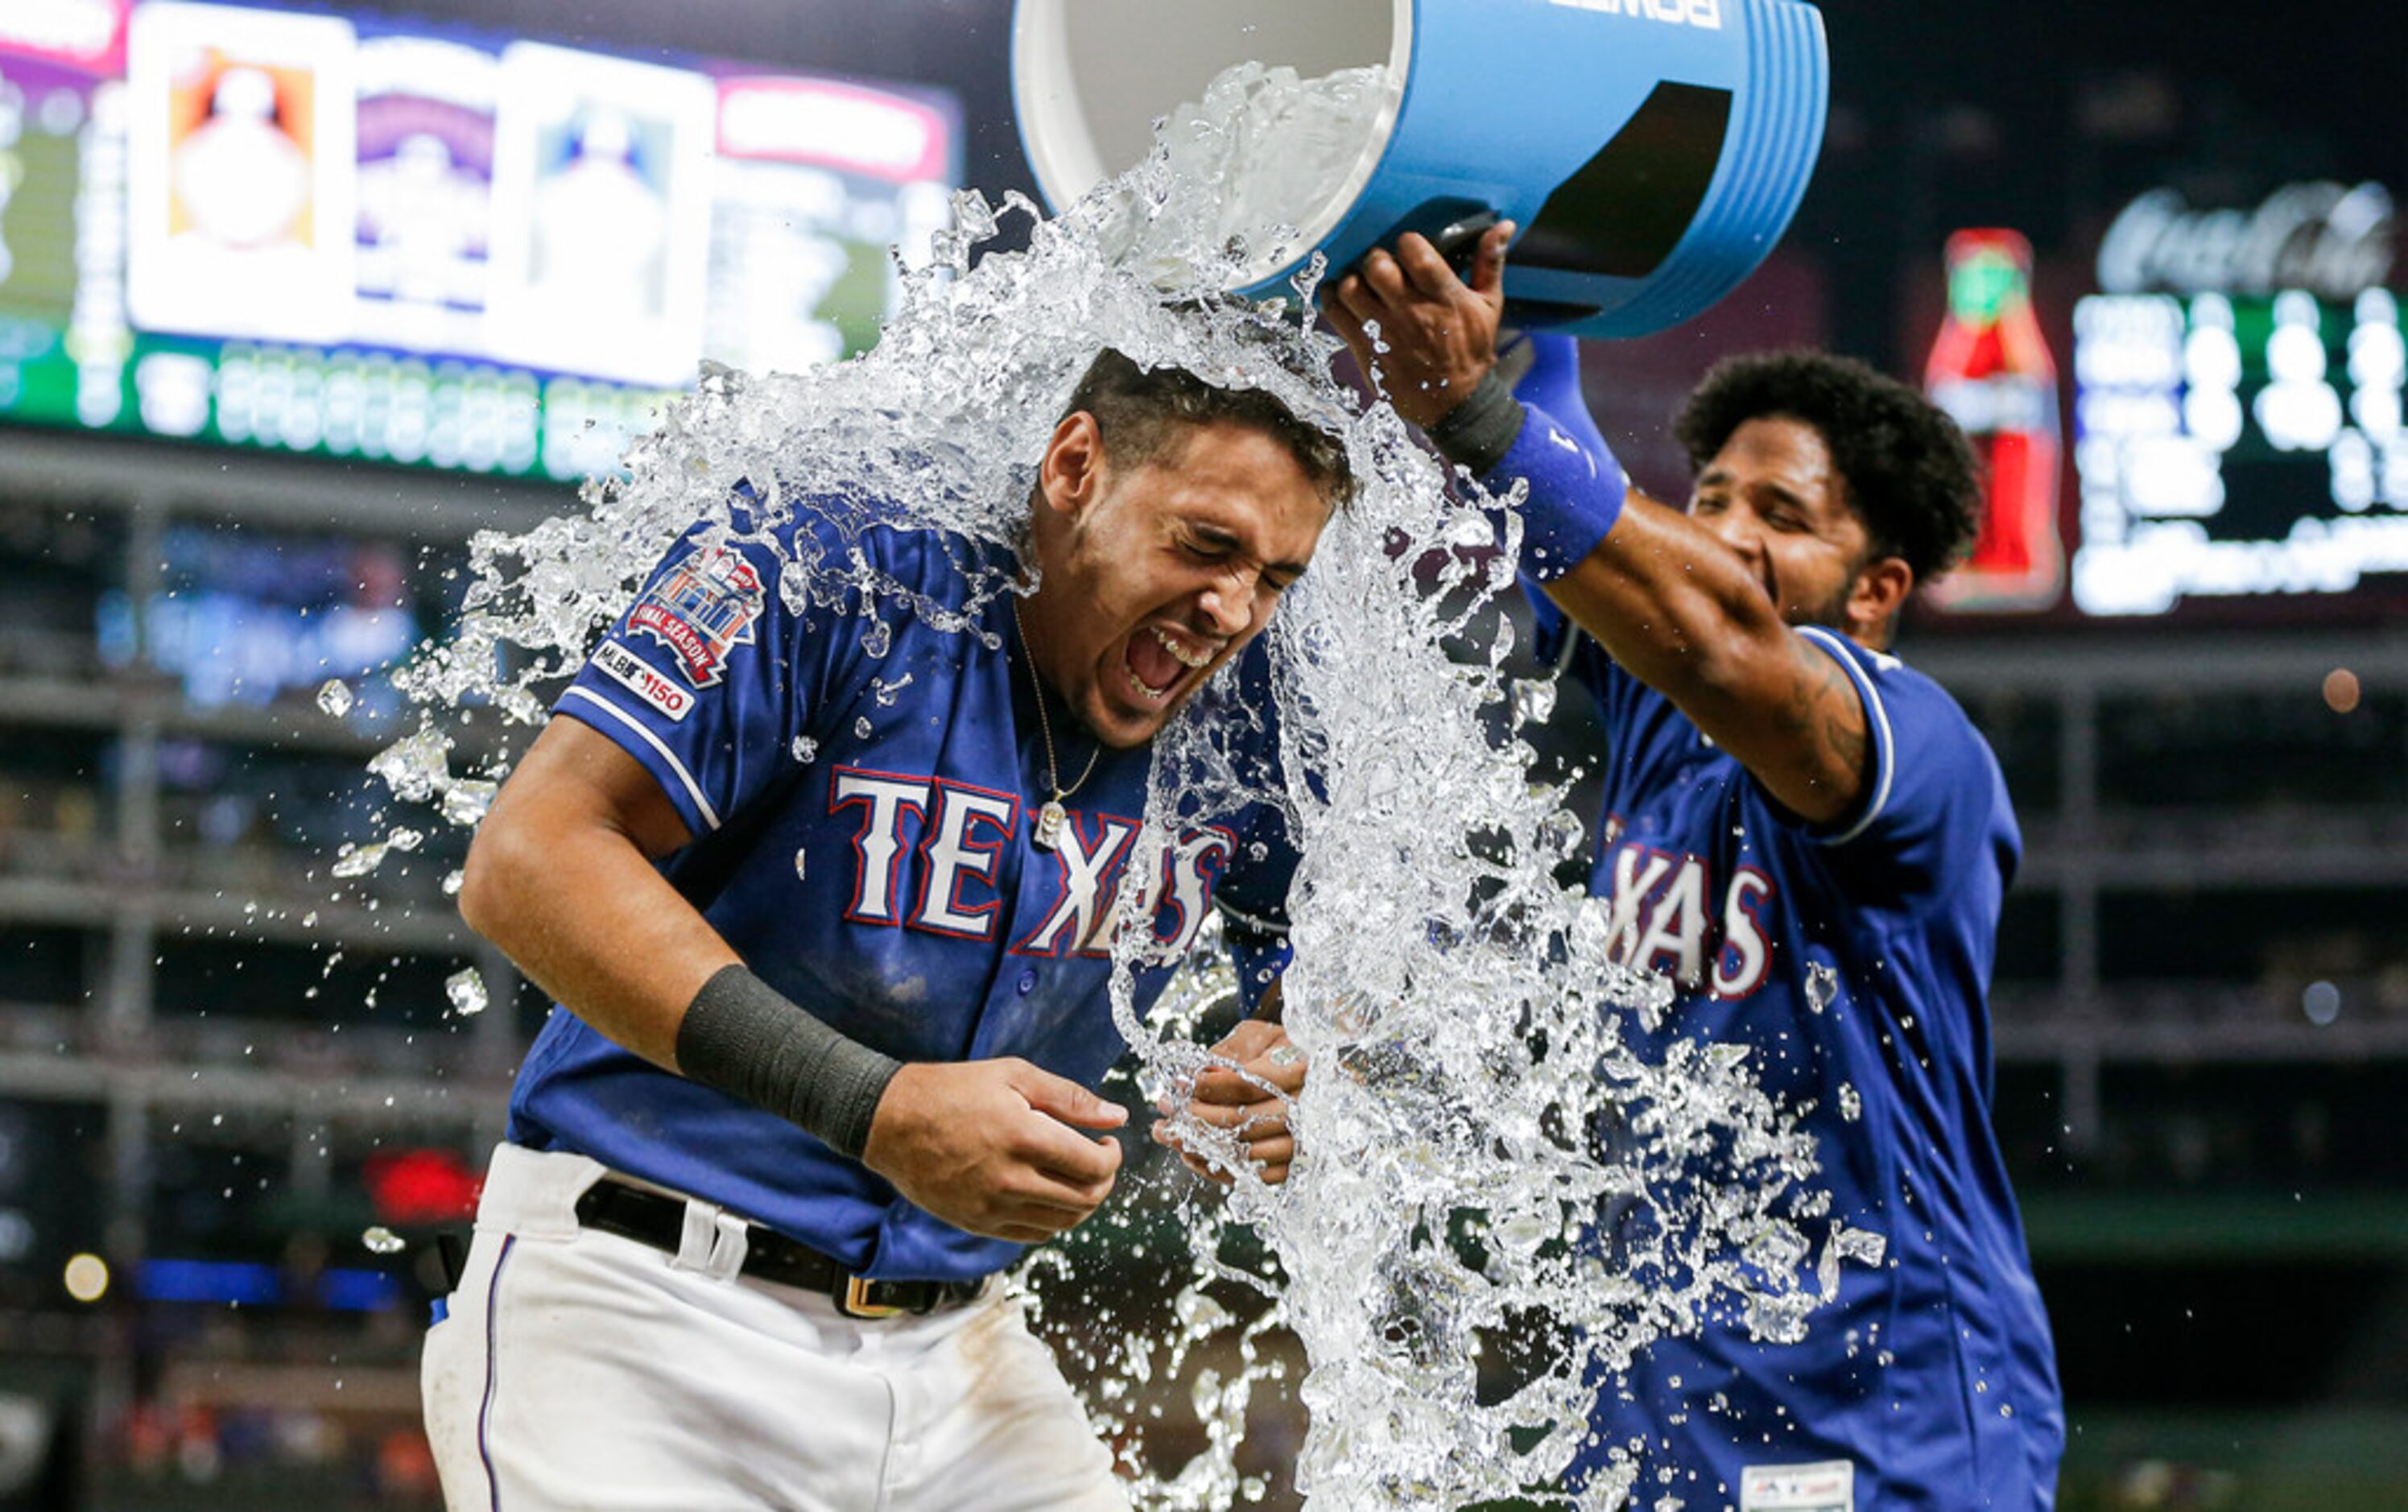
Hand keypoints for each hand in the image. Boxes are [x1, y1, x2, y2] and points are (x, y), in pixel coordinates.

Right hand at [862, 1059, 1125, 1242]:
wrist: (890, 1121)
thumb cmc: (953, 1090)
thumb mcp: (1014, 1076)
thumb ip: (1070, 1098)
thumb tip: (1118, 1115)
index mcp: (1024, 1137)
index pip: (1093, 1165)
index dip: (1112, 1156)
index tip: (1107, 1142)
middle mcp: (1010, 1180)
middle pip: (1085, 1200)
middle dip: (1103, 1180)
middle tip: (1096, 1159)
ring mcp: (992, 1208)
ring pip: (1063, 1223)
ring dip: (1081, 1202)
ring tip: (1074, 1176)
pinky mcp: (977, 1224)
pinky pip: (1033, 1235)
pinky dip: (1052, 1219)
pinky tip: (1045, 1193)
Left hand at [1152, 1018, 1305, 1185]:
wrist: (1308, 1072)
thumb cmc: (1277, 1051)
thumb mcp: (1257, 1036)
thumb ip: (1229, 1052)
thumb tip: (1197, 1075)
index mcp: (1299, 1069)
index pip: (1247, 1084)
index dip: (1208, 1087)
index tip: (1179, 1083)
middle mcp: (1307, 1109)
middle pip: (1245, 1121)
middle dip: (1198, 1117)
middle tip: (1166, 1106)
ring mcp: (1303, 1141)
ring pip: (1247, 1154)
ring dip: (1201, 1146)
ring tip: (1169, 1133)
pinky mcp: (1294, 1166)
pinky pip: (1253, 1177)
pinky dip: (1218, 1170)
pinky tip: (1191, 1154)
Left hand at [1324, 221, 1514, 429]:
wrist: (1456, 404)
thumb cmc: (1471, 351)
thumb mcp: (1489, 307)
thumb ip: (1490, 263)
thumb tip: (1504, 225)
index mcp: (1444, 297)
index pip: (1415, 252)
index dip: (1407, 242)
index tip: (1408, 247)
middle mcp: (1411, 313)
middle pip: (1377, 266)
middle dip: (1376, 258)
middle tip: (1381, 266)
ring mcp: (1385, 333)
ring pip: (1351, 288)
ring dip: (1352, 279)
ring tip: (1361, 282)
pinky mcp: (1366, 351)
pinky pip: (1336, 315)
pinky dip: (1332, 299)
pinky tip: (1341, 296)